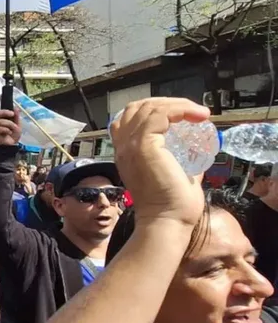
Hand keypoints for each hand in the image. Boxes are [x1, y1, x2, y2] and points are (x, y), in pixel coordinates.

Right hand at [0, 109, 21, 145]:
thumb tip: (16, 108)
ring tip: (13, 129)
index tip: (12, 113)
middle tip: (12, 115)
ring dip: (9, 124)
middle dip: (5, 113)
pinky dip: (6, 130)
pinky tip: (9, 132)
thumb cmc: (13, 136)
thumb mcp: (17, 125)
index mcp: (1, 120)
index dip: (5, 111)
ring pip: (0, 121)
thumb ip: (16, 117)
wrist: (13, 145)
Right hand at [110, 97, 209, 227]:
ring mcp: (131, 145)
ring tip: (198, 113)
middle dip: (166, 103)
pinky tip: (197, 116)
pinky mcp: (143, 145)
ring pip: (149, 107)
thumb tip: (199, 144)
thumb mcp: (176, 171)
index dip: (155, 110)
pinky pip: (160, 115)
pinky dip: (180, 110)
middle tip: (191, 111)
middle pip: (137, 108)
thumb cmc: (172, 203)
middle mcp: (123, 146)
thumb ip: (182, 156)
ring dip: (177, 104)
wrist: (167, 220)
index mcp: (126, 153)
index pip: (130, 118)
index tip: (181, 116)